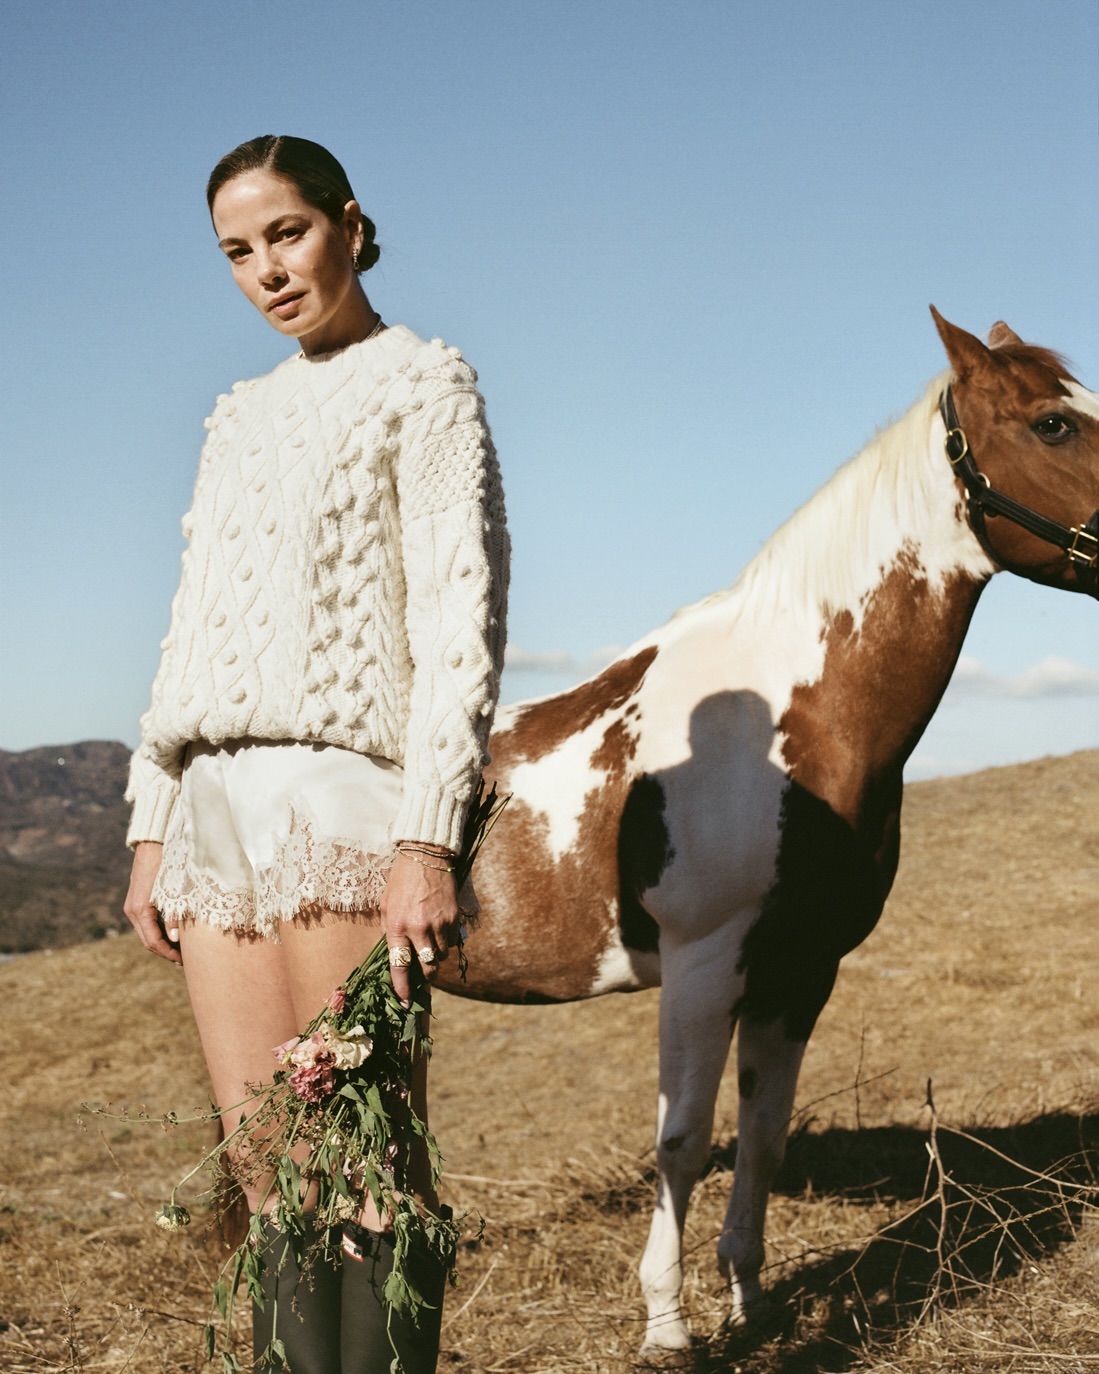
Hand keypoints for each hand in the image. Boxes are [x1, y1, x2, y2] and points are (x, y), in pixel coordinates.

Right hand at [123, 841, 180, 964]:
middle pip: (147, 941)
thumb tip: (174, 939)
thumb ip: (174, 915)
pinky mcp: (136, 901)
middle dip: (164, 952)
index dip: (167, 953)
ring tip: (180, 950)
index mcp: (140, 910)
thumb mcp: (173, 892)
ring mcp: (132, 906)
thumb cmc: (166, 866)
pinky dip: (157, 931)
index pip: (153, 942)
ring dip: (161, 943)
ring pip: (145, 933)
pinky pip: (145, 923)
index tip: (182, 961)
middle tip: (183, 960)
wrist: (152, 845)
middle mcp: (132, 911)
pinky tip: (172, 933)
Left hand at [379, 851, 457, 1002]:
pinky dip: (446, 941)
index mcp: (396, 926)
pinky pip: (452, 941)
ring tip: (429, 942)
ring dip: (435, 955)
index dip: (402, 988)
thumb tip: (395, 953)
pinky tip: (439, 929)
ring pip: (441, 956)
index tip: (404, 1003)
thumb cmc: (401, 880)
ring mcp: (439, 923)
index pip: (399, 966)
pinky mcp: (454, 917)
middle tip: (422, 971)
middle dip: (425, 974)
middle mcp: (418, 928)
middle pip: (427, 967)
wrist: (425, 856)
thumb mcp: (386, 905)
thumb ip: (390, 930)